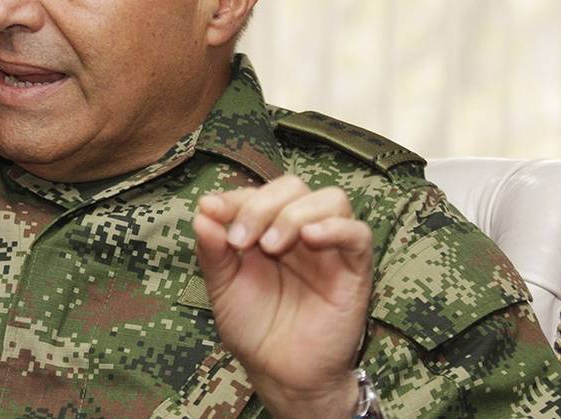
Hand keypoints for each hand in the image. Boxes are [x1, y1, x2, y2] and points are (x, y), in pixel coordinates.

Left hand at [192, 175, 371, 417]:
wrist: (281, 373)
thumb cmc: (254, 329)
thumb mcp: (223, 287)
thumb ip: (213, 251)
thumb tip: (201, 212)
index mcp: (268, 229)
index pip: (257, 193)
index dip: (234, 198)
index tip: (210, 210)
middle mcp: (300, 231)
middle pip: (293, 187)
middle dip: (262, 205)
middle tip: (241, 240)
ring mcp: (330, 248)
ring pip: (330, 200)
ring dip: (295, 214)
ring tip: (271, 246)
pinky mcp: (355, 269)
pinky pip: (358, 234)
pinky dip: (335, 228)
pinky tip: (309, 239)